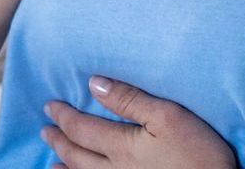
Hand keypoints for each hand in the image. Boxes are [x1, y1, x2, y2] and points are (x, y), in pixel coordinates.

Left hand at [41, 75, 237, 168]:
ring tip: (51, 160)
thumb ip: (130, 99)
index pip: (81, 128)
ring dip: (63, 166)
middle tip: (45, 129)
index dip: (63, 116)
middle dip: (59, 139)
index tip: (50, 105)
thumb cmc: (199, 154)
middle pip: (76, 154)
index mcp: (122, 146)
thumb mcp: (169, 116)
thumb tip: (94, 84)